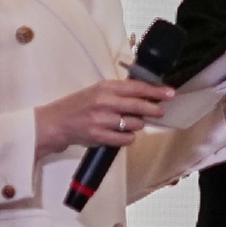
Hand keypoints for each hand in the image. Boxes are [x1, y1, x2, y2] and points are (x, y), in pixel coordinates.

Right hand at [35, 75, 170, 153]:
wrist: (55, 123)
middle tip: (160, 111)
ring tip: (128, 123)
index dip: (156, 91)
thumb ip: (120, 92)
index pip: (137, 87)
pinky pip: (126, 139)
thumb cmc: (78, 106)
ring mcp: (102, 120)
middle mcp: (104, 102)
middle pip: (140, 106)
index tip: (170, 93)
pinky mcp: (99, 136)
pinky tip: (122, 134)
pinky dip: (128, 138)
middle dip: (154, 109)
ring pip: (135, 124)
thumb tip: (148, 94)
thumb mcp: (97, 91)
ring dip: (137, 125)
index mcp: (105, 87)